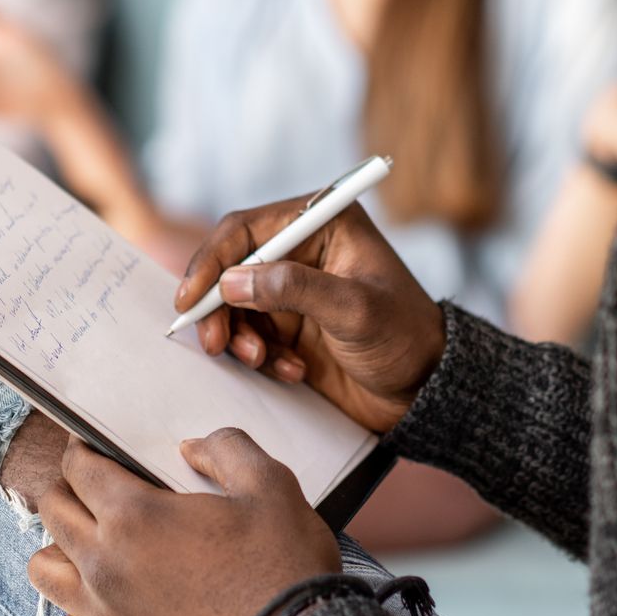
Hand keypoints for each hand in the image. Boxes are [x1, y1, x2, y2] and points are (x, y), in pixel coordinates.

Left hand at [28, 429, 340, 615]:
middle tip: (96, 488)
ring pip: (43, 571)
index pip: (79, 469)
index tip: (93, 448)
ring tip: (90, 544)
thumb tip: (193, 448)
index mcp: (135, 515)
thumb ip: (226, 449)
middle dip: (69, 490)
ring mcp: (106, 613)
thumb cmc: (282, 567)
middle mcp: (106, 563)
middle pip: (53, 512)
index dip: (83, 450)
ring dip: (59, 550)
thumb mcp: (269, 485)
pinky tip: (99, 605)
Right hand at [181, 200, 444, 433]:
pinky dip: (260, 357)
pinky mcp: (289, 325)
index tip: (192, 298)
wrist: (424, 392)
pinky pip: (250, 336)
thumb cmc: (405, 339)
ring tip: (264, 361)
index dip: (211, 260)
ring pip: (234, 306)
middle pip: (230, 267)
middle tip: (214, 342)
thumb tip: (233, 281)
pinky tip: (292, 371)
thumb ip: (294, 290)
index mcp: (323, 223)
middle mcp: (303, 250)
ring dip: (239, 337)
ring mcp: (293, 290)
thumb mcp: (354, 311)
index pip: (246, 229)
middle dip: (218, 307)